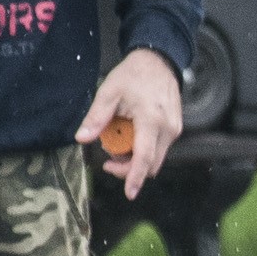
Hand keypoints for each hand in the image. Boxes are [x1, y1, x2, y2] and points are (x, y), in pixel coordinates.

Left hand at [77, 46, 184, 200]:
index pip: (144, 157)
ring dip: (135, 159)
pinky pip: (159, 148)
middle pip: (150, 164)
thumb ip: (96, 118)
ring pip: (155, 158)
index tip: (129, 194)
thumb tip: (82, 139)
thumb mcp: (109, 92)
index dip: (134, 177)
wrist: (158, 61)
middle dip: (129, 169)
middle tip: (108, 158)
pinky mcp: (175, 129)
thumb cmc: (134, 75)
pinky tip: (131, 135)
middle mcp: (168, 129)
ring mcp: (174, 130)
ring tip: (118, 140)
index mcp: (151, 120)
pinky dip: (143, 149)